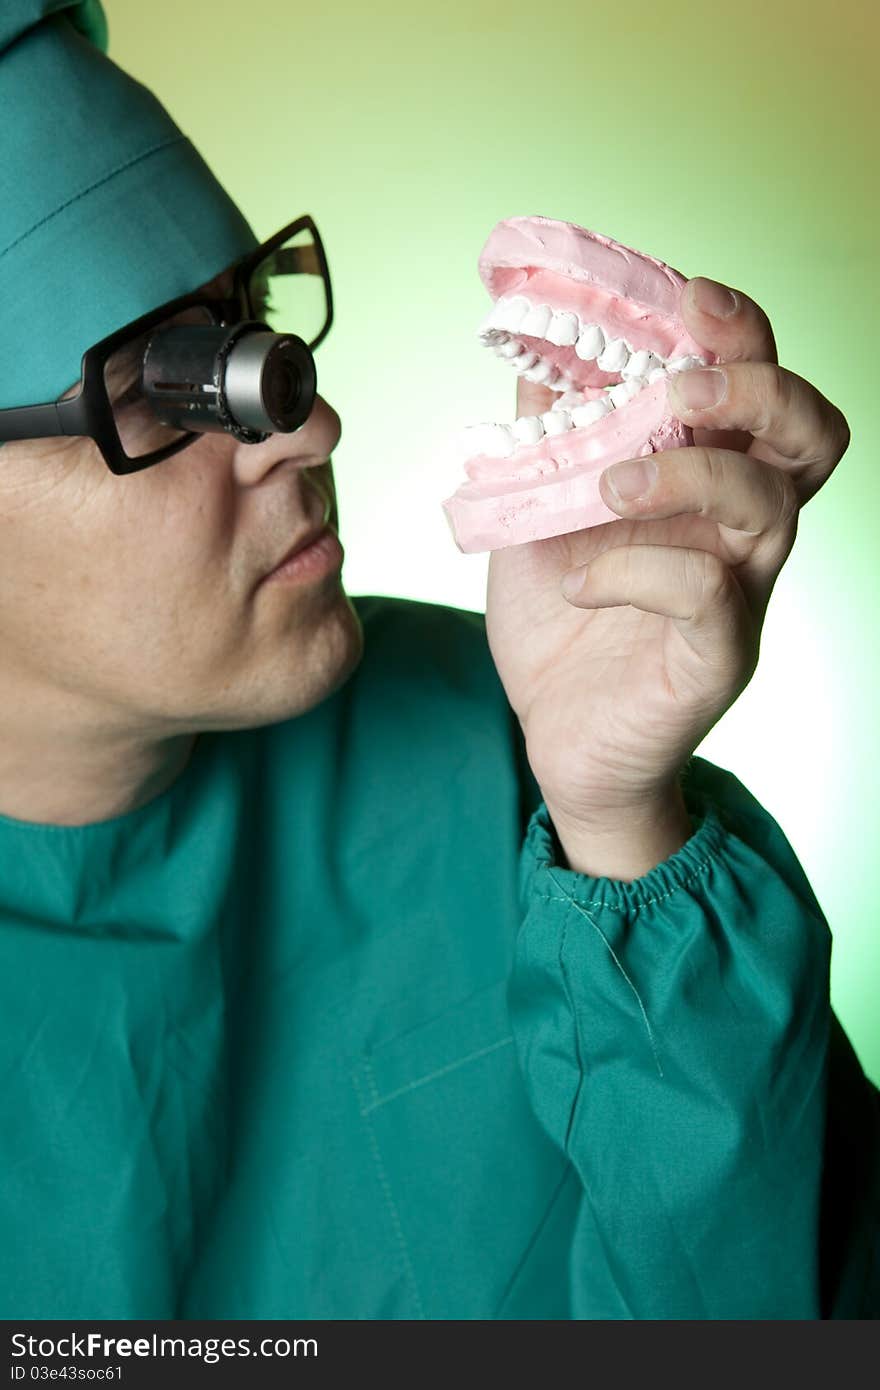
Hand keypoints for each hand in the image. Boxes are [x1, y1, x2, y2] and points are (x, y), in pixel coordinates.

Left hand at [485, 276, 849, 845]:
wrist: (558, 735)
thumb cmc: (562, 620)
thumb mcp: (538, 511)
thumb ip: (547, 436)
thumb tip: (536, 347)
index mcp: (707, 476)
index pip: (758, 382)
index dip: (738, 330)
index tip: (682, 296)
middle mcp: (741, 527)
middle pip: (809, 432)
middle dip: (754, 385)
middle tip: (676, 387)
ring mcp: (741, 590)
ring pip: (770, 504)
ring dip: (689, 472)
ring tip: (609, 485)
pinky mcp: (719, 654)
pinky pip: (709, 593)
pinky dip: (635, 571)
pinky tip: (579, 583)